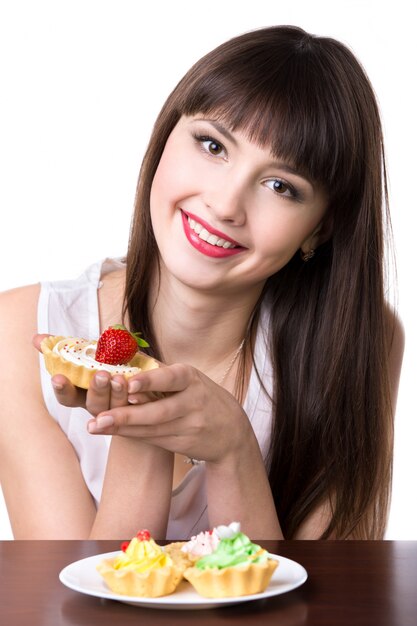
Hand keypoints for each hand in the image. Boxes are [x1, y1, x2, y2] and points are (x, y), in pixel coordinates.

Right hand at [32, 334, 156, 415]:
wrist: (147, 374)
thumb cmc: (110, 361)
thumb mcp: (89, 352)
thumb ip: (64, 347)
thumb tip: (36, 338)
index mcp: (85, 394)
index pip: (68, 397)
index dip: (63, 389)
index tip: (58, 377)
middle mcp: (101, 405)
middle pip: (94, 405)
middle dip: (97, 390)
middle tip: (102, 374)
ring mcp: (121, 410)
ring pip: (117, 408)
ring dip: (117, 393)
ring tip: (120, 377)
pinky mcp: (142, 409)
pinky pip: (139, 407)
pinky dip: (138, 397)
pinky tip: (138, 387)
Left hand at [86, 363, 252, 462]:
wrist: (232, 432)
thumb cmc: (201, 397)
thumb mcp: (188, 378)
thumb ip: (159, 371)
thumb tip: (125, 351)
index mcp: (191, 378)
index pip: (170, 378)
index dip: (150, 381)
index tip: (129, 384)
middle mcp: (192, 401)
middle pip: (158, 411)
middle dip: (126, 416)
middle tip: (98, 418)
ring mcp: (189, 425)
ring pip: (151, 428)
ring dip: (122, 428)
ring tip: (95, 426)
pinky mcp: (184, 444)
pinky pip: (153, 439)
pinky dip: (131, 435)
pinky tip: (110, 432)